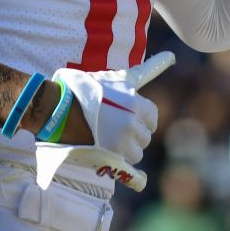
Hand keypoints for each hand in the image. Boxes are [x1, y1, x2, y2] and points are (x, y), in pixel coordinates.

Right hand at [51, 52, 174, 167]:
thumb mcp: (115, 79)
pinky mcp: (111, 157)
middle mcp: (132, 122)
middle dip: (132, 135)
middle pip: (144, 136)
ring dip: (125, 150)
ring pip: (136, 153)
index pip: (152, 117)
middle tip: (112, 129)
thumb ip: (143, 72)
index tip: (132, 120)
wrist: (57, 109)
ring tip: (106, 141)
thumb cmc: (84, 90)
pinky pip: (131, 170)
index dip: (142, 120)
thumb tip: (172, 55)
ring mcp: (122, 141)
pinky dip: (128, 172)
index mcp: (135, 102)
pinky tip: (131, 175)